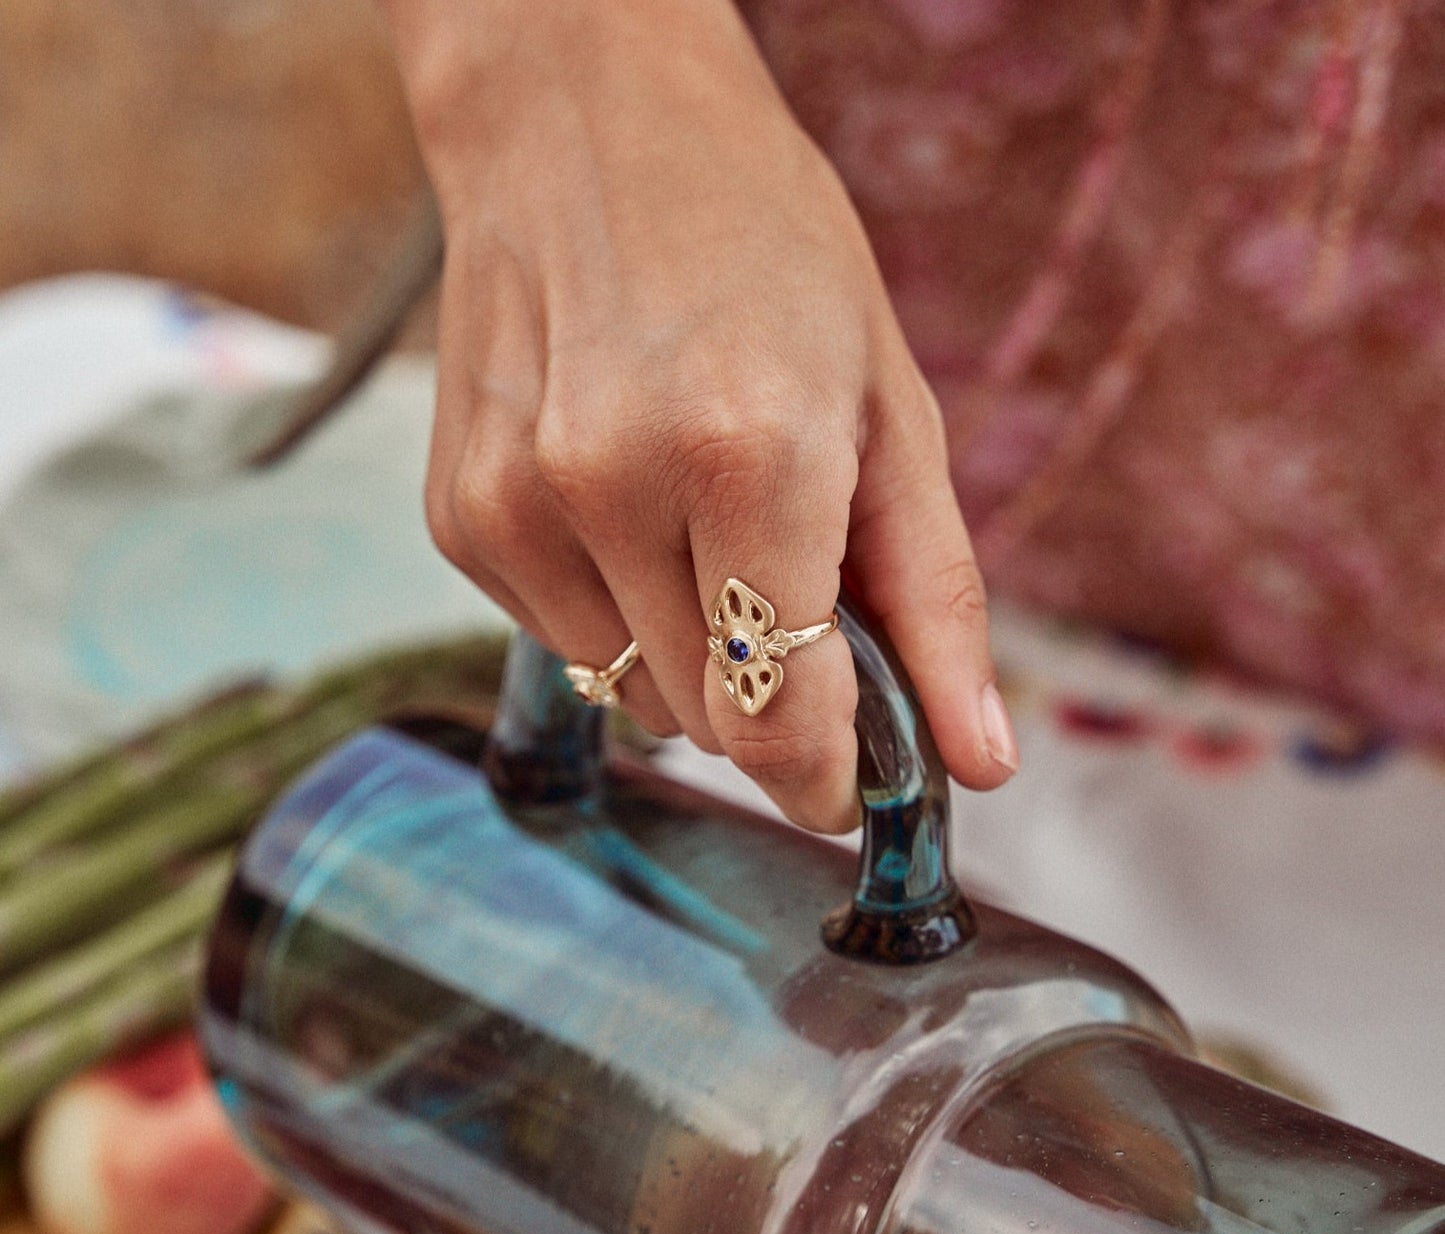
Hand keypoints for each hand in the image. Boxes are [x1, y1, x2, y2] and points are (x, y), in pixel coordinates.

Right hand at [383, 0, 1018, 831]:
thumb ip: (939, 600)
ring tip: (699, 520)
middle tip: (788, 585)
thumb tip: (982, 762)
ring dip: (687, 650)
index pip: (778, 718)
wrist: (582, 119)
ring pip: (631, 694)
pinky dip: (614, 608)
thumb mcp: (894, 408)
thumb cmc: (765, 249)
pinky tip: (624, 502)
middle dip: (768, 693)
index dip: (820, 778)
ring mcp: (518, 503)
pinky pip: (562, 641)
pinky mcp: (460, 515)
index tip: (842, 782)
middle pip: (709, 720)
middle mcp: (612, 486)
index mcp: (752, 452)